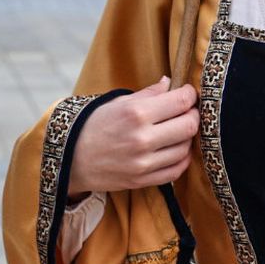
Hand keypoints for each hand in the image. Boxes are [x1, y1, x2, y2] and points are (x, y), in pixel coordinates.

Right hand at [67, 78, 198, 195]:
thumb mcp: (117, 103)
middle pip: (189, 125)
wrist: (71, 159)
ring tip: (178, 130)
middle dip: (193, 115)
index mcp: (135, 113)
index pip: (180, 102)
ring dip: (186, 137)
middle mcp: (142, 138)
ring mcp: (144, 162)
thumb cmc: (94, 125)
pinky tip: (175, 149)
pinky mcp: (143, 180)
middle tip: (188, 111)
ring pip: (185, 148)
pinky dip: (181, 158)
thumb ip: (147, 94)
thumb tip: (169, 83)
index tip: (188, 93)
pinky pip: (176, 170)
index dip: (190, 95)